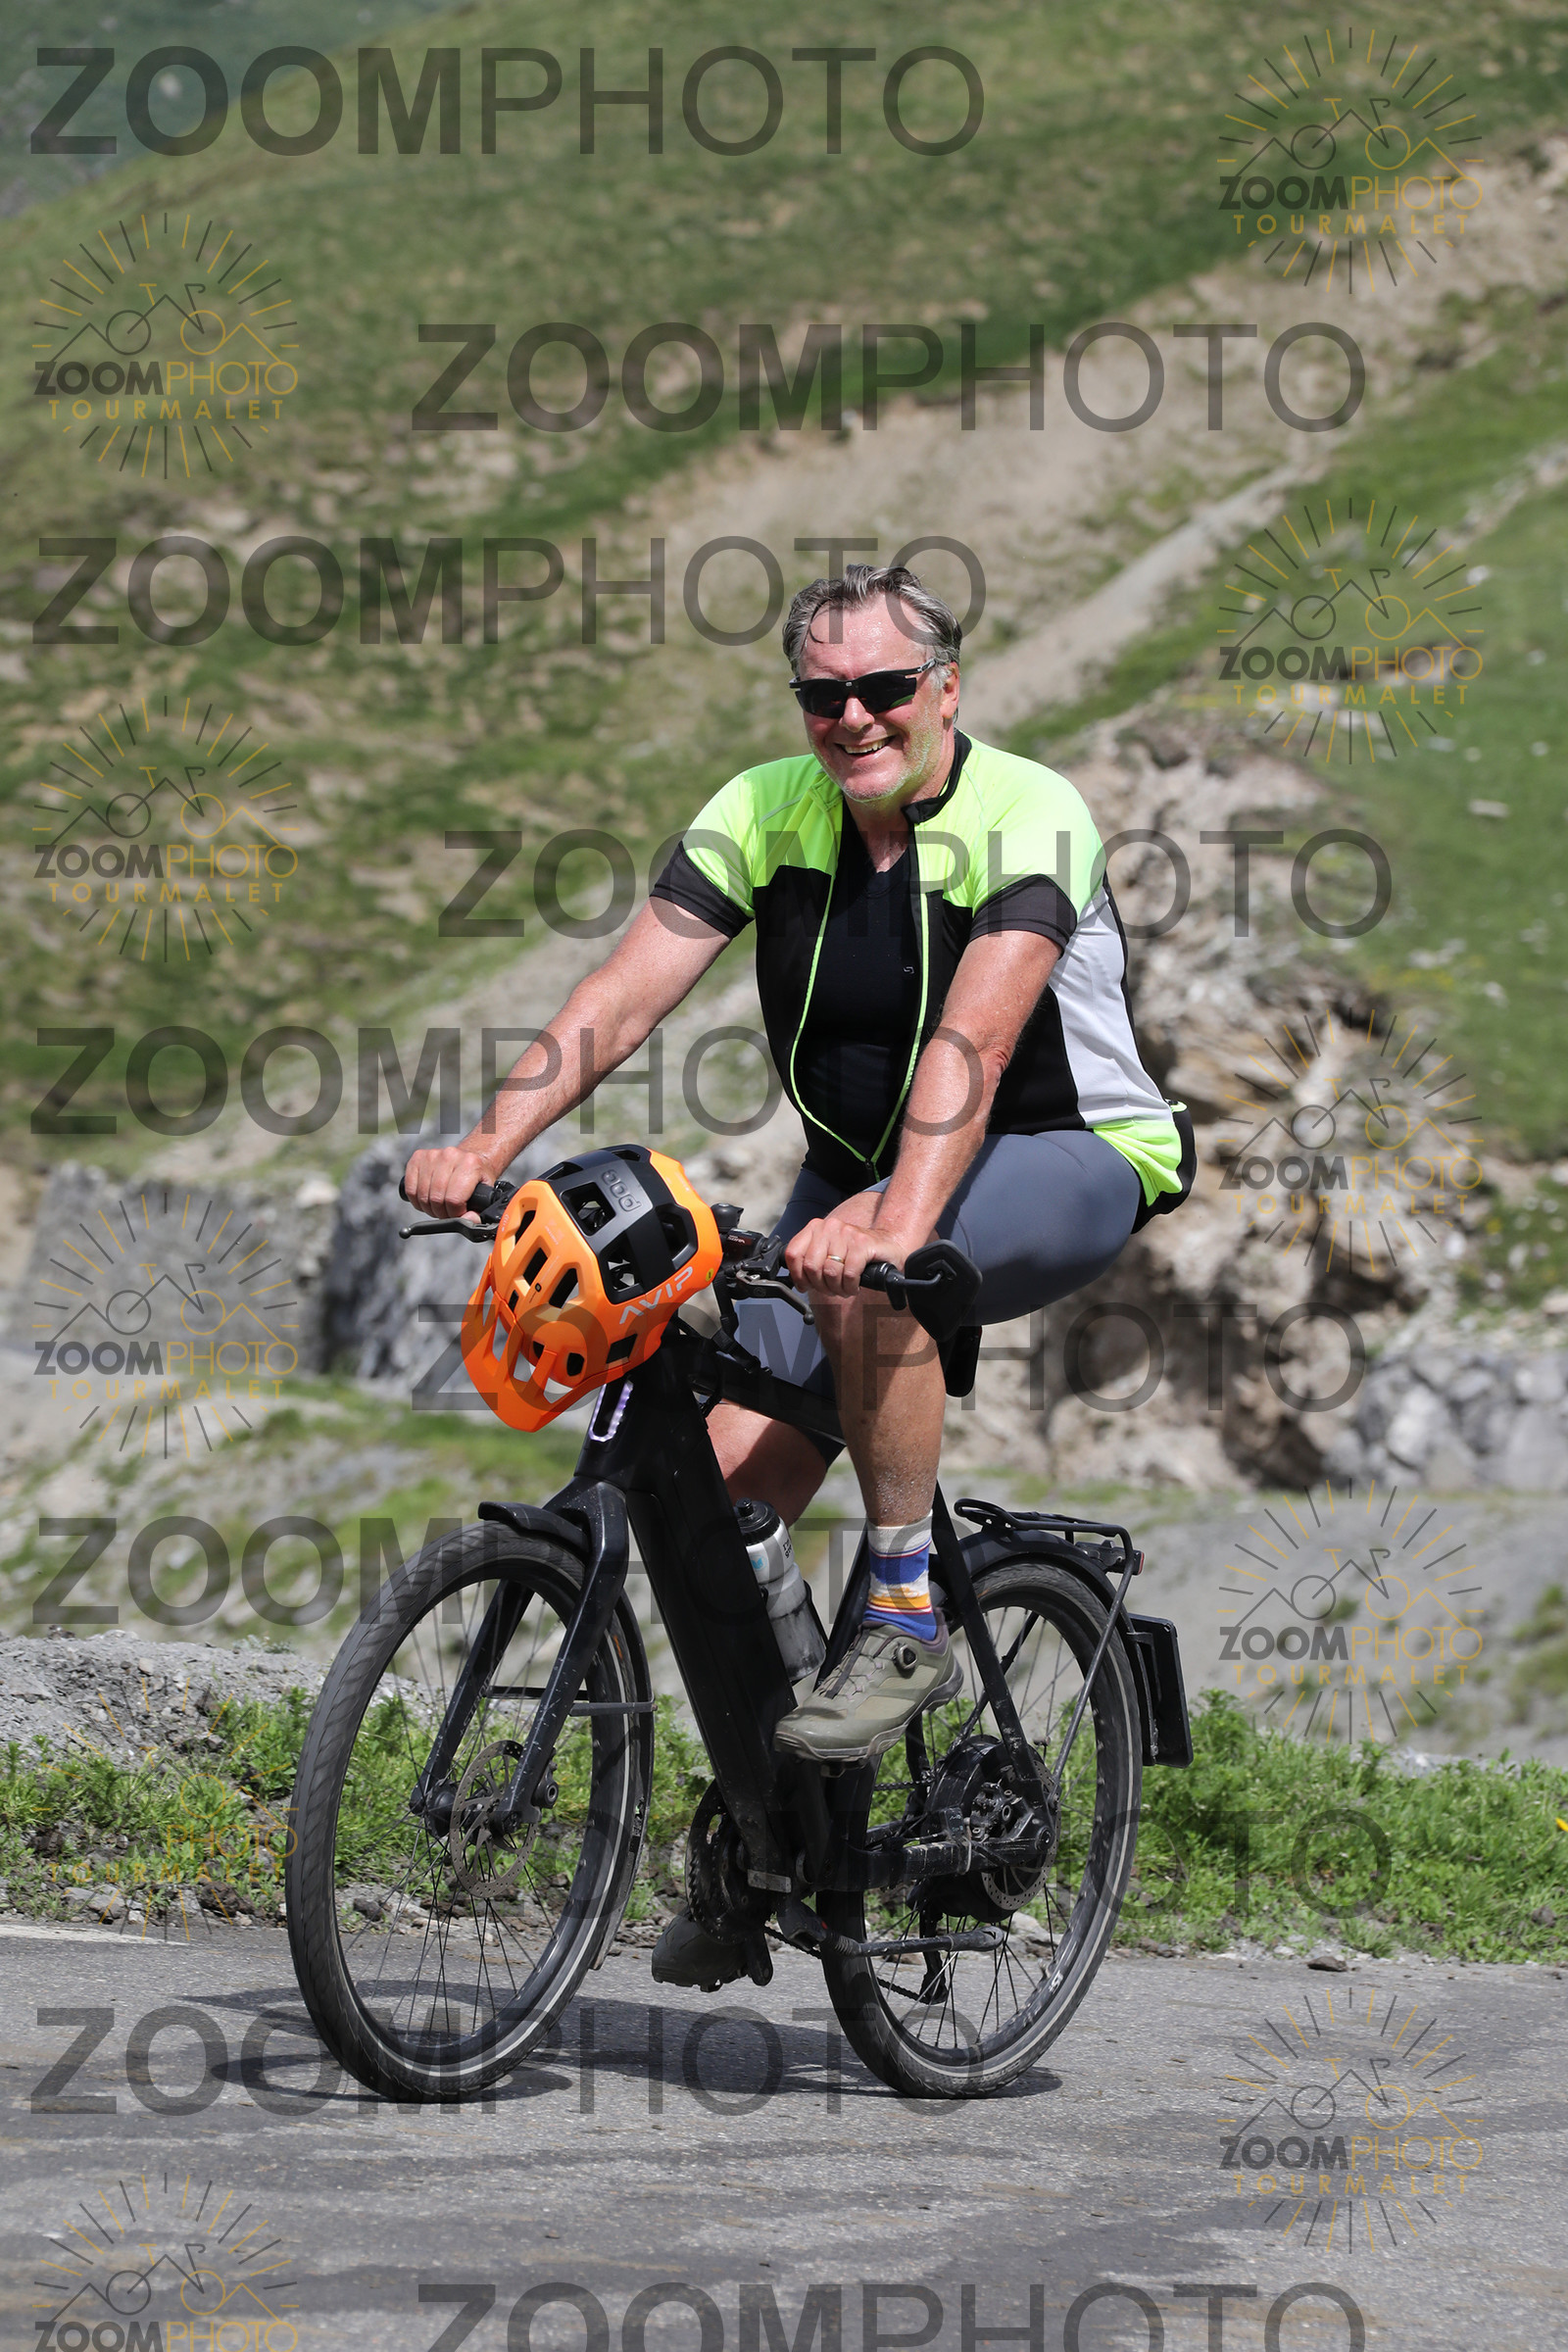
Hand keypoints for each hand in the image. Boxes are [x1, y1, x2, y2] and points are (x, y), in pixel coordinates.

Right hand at [403, 1146, 492, 1220]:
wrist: (469, 1159)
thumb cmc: (476, 1177)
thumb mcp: (485, 1195)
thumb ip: (479, 1213)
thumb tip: (467, 1220)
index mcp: (470, 1164)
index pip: (454, 1199)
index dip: (454, 1213)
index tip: (458, 1214)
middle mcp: (450, 1156)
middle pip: (436, 1198)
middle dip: (441, 1212)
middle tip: (447, 1212)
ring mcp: (432, 1155)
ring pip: (422, 1195)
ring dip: (428, 1207)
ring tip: (438, 1205)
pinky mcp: (418, 1157)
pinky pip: (410, 1188)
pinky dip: (416, 1199)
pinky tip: (427, 1199)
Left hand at [785, 1213, 921, 1299]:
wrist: (889, 1246)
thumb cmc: (857, 1253)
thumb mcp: (829, 1252)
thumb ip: (811, 1259)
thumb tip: (796, 1279)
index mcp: (816, 1228)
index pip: (794, 1254)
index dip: (797, 1276)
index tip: (805, 1286)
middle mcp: (830, 1227)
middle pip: (811, 1266)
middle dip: (821, 1286)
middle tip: (831, 1290)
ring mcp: (847, 1234)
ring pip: (830, 1272)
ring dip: (837, 1288)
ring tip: (844, 1288)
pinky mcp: (863, 1244)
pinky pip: (848, 1274)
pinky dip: (850, 1286)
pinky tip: (854, 1286)